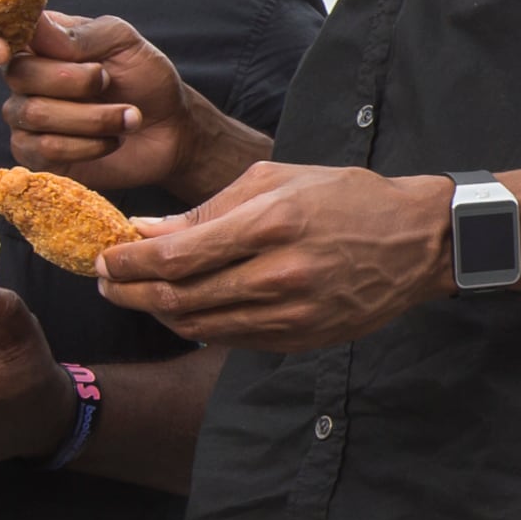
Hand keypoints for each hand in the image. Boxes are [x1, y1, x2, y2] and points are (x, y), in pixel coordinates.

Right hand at [0, 10, 264, 201]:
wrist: (171, 130)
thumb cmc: (145, 78)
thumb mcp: (123, 42)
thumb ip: (80, 35)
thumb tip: (34, 26)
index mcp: (37, 40)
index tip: (1, 50)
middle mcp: (23, 77)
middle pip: (16, 74)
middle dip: (72, 80)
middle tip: (108, 80)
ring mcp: (26, 117)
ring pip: (32, 113)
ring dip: (91, 116)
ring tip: (129, 115)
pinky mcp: (37, 155)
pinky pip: (42, 149)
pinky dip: (85, 145)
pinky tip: (111, 140)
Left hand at [94, 163, 452, 351]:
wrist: (418, 242)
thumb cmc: (346, 198)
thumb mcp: (277, 180)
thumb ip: (209, 208)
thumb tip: (147, 230)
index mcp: (272, 224)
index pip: (175, 256)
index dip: (126, 262)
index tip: (102, 257)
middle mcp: (280, 274)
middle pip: (177, 296)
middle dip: (127, 291)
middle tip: (105, 281)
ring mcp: (292, 314)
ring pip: (198, 324)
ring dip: (157, 311)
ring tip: (138, 293)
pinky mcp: (301, 338)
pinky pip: (230, 339)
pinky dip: (196, 324)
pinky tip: (184, 306)